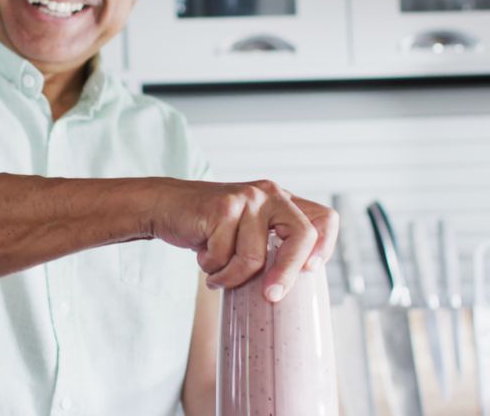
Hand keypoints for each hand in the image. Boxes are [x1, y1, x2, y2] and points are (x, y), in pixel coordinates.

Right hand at [146, 179, 338, 300]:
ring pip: (254, 257)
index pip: (325, 218)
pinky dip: (211, 267)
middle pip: (301, 236)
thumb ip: (272, 244)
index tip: (310, 271)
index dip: (325, 247)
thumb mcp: (247, 231)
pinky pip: (225, 256)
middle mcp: (270, 194)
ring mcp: (247, 198)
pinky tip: (202, 255)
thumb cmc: (208, 226)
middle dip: (287, 272)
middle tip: (271, 296)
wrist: (164, 206)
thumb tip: (296, 285)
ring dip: (230, 276)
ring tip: (215, 270)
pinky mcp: (223, 208)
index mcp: (283, 201)